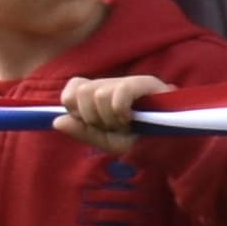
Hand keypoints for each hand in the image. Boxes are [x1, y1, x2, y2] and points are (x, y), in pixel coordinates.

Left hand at [53, 73, 171, 141]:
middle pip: (82, 91)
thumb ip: (82, 132)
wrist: (170, 144)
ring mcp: (130, 81)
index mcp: (100, 94)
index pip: (74, 86)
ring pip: (98, 93)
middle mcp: (112, 83)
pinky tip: (130, 119)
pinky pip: (120, 91)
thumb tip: (56, 121)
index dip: (74, 106)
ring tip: (124, 125)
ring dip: (108, 117)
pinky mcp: (146, 83)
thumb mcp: (105, 141)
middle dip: (92, 117)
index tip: (90, 122)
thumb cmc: (139, 141)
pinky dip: (120, 110)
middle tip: (111, 127)